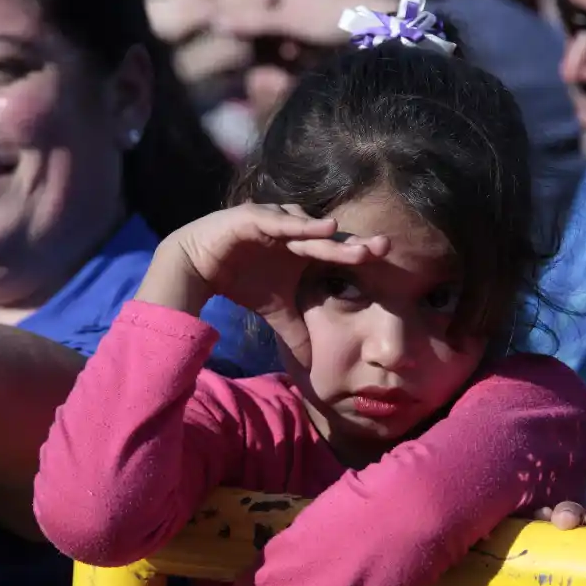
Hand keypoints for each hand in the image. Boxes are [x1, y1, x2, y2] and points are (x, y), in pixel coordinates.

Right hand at [151, 203, 388, 365]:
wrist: (198, 265)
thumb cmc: (241, 280)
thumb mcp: (275, 312)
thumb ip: (295, 334)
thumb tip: (311, 367)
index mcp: (304, 251)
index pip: (337, 253)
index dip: (359, 255)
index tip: (387, 261)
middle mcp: (294, 232)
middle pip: (330, 238)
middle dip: (355, 243)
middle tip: (384, 247)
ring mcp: (275, 222)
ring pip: (306, 229)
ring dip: (327, 234)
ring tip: (351, 242)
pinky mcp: (252, 218)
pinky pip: (277, 221)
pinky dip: (297, 225)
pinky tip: (320, 226)